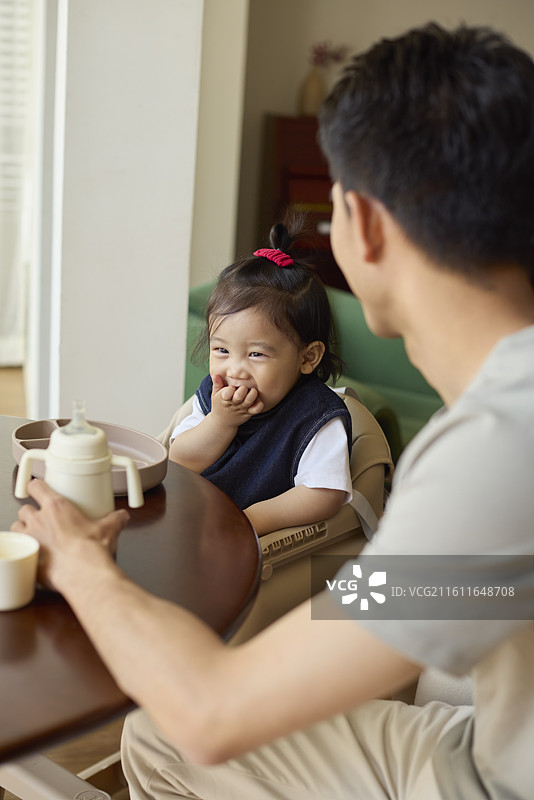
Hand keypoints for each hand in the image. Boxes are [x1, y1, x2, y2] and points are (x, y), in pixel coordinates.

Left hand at [11, 480, 129, 590]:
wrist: (83, 573)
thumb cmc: (90, 550)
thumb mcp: (109, 529)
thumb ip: (115, 519)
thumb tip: (122, 517)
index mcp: (56, 507)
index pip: (36, 486)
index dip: (36, 487)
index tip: (39, 489)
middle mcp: (39, 521)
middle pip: (24, 508)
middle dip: (31, 512)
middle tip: (42, 519)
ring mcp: (30, 539)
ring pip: (16, 528)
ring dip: (23, 530)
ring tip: (35, 536)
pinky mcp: (28, 558)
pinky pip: (20, 550)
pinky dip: (25, 551)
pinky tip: (35, 555)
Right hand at [210, 374, 263, 428]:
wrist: (222, 422)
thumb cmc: (219, 405)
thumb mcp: (215, 395)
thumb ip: (217, 384)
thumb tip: (215, 375)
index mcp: (224, 399)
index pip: (227, 393)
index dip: (230, 389)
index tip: (231, 387)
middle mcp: (233, 404)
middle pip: (239, 396)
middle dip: (243, 389)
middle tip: (244, 387)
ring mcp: (241, 409)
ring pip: (249, 401)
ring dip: (252, 394)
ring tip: (253, 390)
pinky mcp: (248, 413)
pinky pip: (256, 409)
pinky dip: (259, 405)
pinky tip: (258, 400)